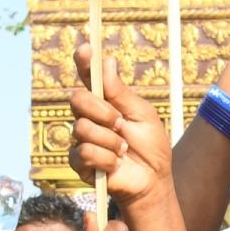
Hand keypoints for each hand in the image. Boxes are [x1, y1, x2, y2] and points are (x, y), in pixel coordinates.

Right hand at [69, 44, 171, 208]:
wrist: (152, 180)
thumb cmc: (150, 146)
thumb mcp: (142, 115)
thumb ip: (121, 93)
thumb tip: (107, 61)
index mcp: (105, 101)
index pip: (88, 77)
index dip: (84, 62)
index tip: (85, 50)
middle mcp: (89, 116)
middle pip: (77, 99)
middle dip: (101, 111)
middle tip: (120, 123)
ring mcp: (82, 138)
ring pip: (81, 128)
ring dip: (109, 141)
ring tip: (123, 150)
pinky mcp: (80, 162)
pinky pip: (83, 153)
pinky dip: (105, 159)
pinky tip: (115, 164)